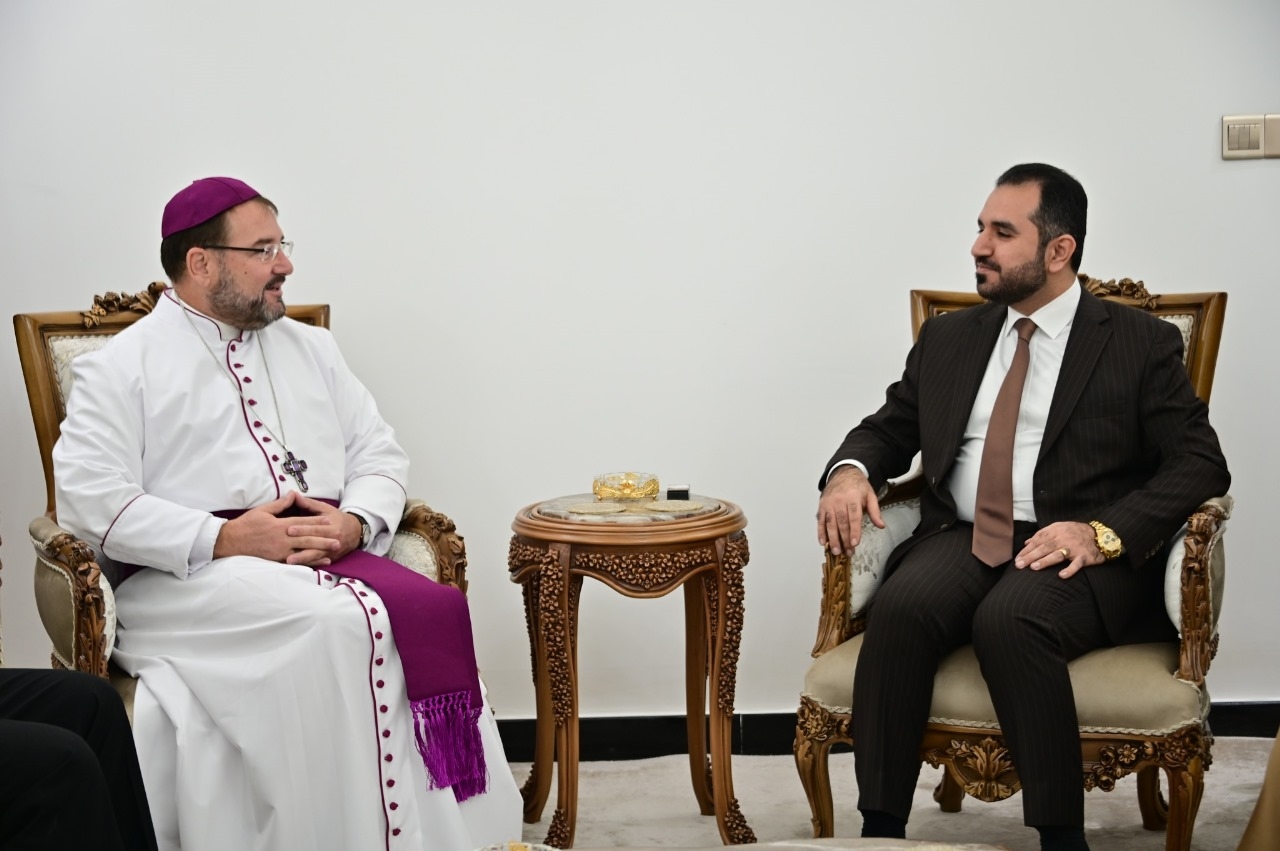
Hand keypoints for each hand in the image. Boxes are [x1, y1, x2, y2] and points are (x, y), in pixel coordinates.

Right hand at [212, 491, 350, 566]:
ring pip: (304, 551)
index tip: (330, 521)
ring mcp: (280, 551)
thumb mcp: (262, 510)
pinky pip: (296, 562)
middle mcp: (282, 539)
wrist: (231, 542)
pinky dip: (309, 562)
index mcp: (280, 525)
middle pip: (307, 538)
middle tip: (338, 539)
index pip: (302, 523)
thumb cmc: (246, 525)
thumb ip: (280, 504)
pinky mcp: (277, 560)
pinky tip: (319, 562)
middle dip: (324, 538)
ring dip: (320, 551)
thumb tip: (293, 494)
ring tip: (333, 550)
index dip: (317, 522)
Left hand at [283, 495, 363, 564]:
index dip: (302, 529)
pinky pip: (319, 563)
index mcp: (331, 526)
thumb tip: (294, 496)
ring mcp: (332, 551)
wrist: (355, 531)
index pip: (315, 528)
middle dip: (299, 545)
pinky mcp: (331, 558)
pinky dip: (309, 564)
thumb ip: (309, 504)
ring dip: (302, 559)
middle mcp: (333, 540)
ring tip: (289, 561)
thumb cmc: (337, 518)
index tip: (289, 529)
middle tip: (285, 546)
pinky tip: (299, 567)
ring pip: (316, 555)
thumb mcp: (326, 509)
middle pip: (314, 543)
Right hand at [817, 466, 884, 555]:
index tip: (855, 543)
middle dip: (844, 539)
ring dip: (832, 538)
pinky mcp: (822, 505)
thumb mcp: (870, 495)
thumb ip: (875, 511)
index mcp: (853, 498)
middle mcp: (839, 501)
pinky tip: (823, 542)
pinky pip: (820, 520)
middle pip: (841, 522)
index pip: (854, 516)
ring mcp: (829, 503)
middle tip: (847, 552)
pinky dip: (820, 532)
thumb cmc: (858, 486)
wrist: (843, 472)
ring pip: (830, 523)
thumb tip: (881, 526)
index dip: (854, 531)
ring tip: (836, 551)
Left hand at [1014, 521, 1104, 577]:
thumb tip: (1027, 542)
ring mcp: (1075, 548)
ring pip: (1058, 554)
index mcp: (1057, 530)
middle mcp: (1064, 538)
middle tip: (1019, 565)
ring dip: (1045, 561)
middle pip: (1045, 547)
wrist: (1101, 536)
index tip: (1018, 558)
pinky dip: (1070, 570)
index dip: (1027, 549)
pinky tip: (1061, 576)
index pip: (1038, 540)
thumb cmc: (1076, 533)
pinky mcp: (1084, 557)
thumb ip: (1043, 534)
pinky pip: (1076, 564)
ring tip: (1034, 567)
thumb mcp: (1059, 528)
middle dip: (1030, 556)